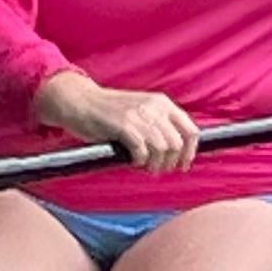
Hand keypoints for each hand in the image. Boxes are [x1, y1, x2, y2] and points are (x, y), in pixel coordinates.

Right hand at [36, 71, 200, 168]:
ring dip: (154, 164)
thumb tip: (177, 153)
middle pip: (177, 144)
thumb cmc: (109, 111)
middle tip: (156, 169)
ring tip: (143, 166)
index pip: (191, 131)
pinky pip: (142, 151)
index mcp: (163, 103)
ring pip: (162, 149)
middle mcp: (154, 107)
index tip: (181, 165)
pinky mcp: (123, 125)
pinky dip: (139, 161)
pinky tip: (132, 160)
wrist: (80, 100)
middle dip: (169, 163)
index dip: (189, 153)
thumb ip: (159, 125)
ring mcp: (139, 115)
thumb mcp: (141, 111)